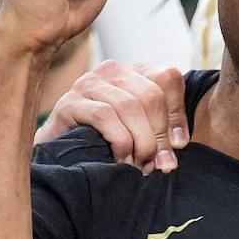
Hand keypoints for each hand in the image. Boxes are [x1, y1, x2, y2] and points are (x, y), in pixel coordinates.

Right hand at [38, 60, 187, 169]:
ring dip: (141, 143)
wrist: (59, 159)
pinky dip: (120, 142)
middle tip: (158, 165)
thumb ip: (162, 132)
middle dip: (159, 135)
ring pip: (130, 106)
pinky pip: (105, 116)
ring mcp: (87, 83)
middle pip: (151, 95)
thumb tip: (178, 144)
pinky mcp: (69, 102)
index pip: (168, 77)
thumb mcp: (140, 133)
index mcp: (133, 73)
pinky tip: (121, 160)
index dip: (177, 114)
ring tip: (140, 166)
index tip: (178, 147)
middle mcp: (110, 71)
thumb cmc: (104, 146)